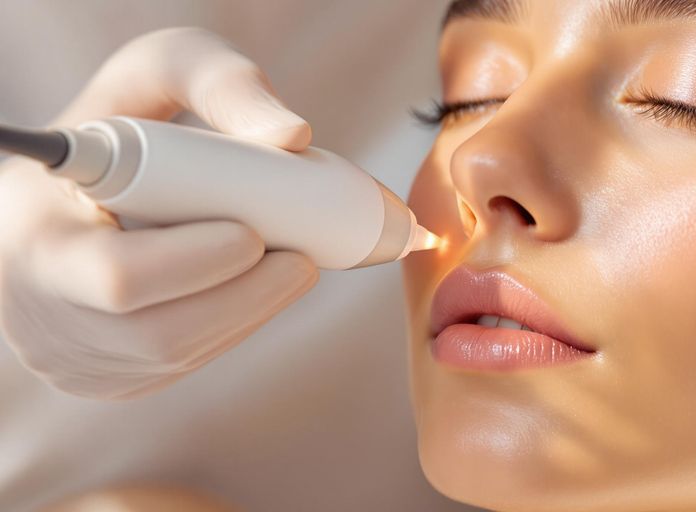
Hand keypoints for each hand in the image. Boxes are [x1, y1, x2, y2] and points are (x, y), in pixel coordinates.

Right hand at [0, 27, 318, 399]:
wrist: (69, 192)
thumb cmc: (117, 128)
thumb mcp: (155, 74)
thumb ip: (219, 82)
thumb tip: (293, 137)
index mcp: (35, 235)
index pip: (117, 277)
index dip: (195, 261)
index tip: (254, 233)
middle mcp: (42, 312)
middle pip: (161, 334)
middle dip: (247, 296)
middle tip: (303, 258)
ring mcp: (74, 357)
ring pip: (179, 355)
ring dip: (250, 312)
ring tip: (288, 264)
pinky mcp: (109, 379)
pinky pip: (181, 365)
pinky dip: (231, 326)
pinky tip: (251, 286)